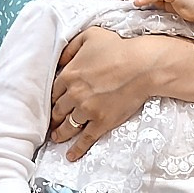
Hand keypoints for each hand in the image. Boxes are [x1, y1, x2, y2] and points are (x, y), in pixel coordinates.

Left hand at [50, 26, 150, 158]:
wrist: (142, 67)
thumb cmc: (118, 48)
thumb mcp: (89, 36)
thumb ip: (70, 47)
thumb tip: (59, 59)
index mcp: (68, 75)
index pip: (53, 91)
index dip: (53, 98)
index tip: (52, 103)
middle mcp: (74, 95)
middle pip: (58, 110)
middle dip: (54, 117)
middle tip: (51, 123)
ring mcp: (87, 111)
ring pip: (68, 126)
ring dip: (61, 133)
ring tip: (57, 138)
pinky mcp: (102, 122)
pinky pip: (86, 139)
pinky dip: (77, 149)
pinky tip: (71, 156)